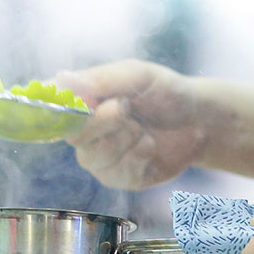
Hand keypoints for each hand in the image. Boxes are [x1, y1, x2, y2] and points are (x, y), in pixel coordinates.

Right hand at [54, 59, 230, 189]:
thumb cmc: (166, 92)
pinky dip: (137, 157)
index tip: (81, 105)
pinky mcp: (120, 178)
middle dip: (103, 122)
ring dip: (124, 140)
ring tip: (142, 128)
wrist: (201, 120)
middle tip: (125, 107)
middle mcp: (86, 131)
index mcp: (84, 101)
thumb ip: (102, 79)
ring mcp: (102, 157)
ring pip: (94, 158)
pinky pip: (116, 174)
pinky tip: (149, 146)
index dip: (58, 110)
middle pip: (73, 135)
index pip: (52, 108)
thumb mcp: (139, 75)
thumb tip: (61, 79)